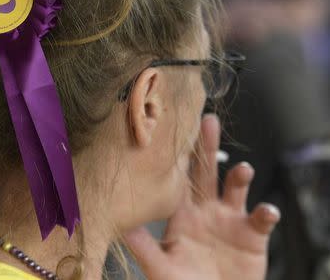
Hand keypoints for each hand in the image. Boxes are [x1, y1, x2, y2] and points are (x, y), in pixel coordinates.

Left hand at [125, 114, 280, 279]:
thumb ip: (144, 246)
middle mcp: (206, 209)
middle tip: (208, 121)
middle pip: (207, 172)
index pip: (179, 178)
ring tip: (242, 170)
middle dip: (208, 147)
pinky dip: (267, 214)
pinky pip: (262, 220)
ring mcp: (230, 219)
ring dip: (239, 176)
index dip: (178, 157)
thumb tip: (120, 225)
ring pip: (236, 189)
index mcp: (182, 213)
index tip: (173, 132)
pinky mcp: (253, 235)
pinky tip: (266, 211)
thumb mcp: (161, 266)